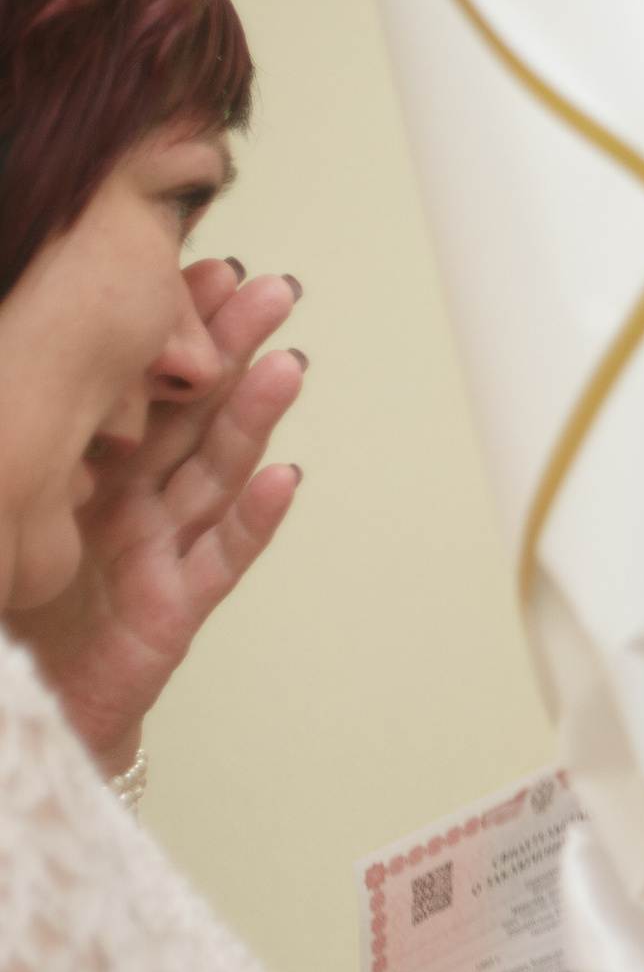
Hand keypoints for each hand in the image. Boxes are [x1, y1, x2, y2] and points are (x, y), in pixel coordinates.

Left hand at [5, 258, 303, 769]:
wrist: (9, 704)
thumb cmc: (5, 608)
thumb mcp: (5, 494)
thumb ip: (30, 440)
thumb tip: (32, 353)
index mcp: (80, 469)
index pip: (139, 384)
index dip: (180, 329)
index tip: (207, 268)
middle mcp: (128, 503)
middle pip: (194, 413)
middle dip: (236, 350)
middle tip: (273, 292)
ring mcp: (156, 554)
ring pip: (216, 471)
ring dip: (256, 417)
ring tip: (288, 363)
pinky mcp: (171, 611)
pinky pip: (221, 557)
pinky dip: (256, 518)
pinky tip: (283, 477)